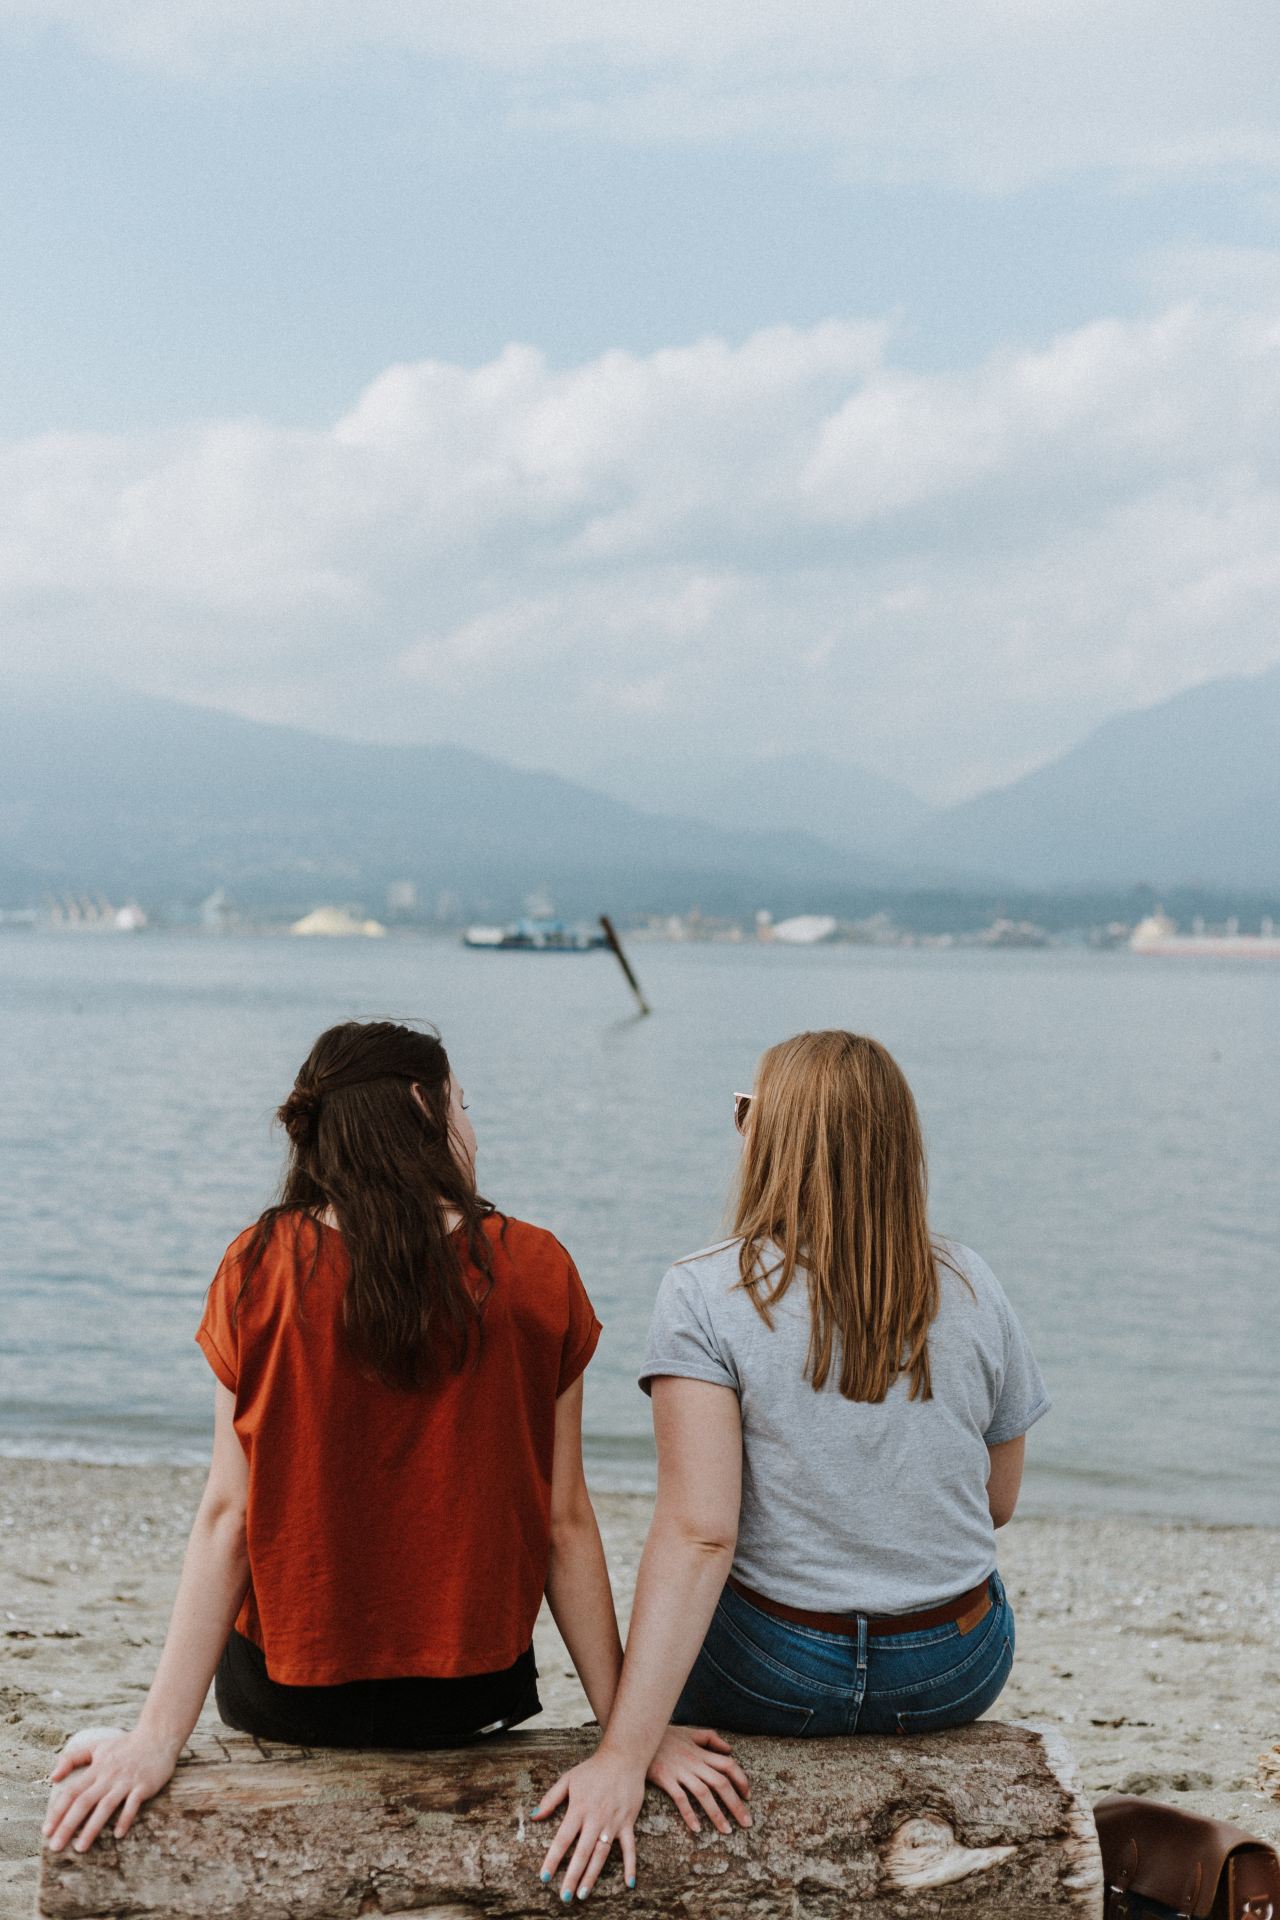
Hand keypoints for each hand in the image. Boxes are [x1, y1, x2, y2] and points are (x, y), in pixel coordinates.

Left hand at [43, 1725, 180, 1853]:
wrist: (158, 1735)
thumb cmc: (125, 1745)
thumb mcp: (97, 1746)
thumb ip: (72, 1758)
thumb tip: (52, 1777)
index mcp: (96, 1768)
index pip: (72, 1791)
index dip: (57, 1811)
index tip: (46, 1831)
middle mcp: (108, 1776)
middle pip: (84, 1802)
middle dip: (68, 1825)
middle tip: (55, 1847)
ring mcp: (126, 1781)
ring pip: (105, 1806)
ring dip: (92, 1827)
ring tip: (80, 1848)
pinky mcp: (144, 1785)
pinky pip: (133, 1804)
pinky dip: (125, 1818)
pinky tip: (118, 1834)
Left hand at [532, 1748, 643, 1900]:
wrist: (623, 1757)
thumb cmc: (593, 1769)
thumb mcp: (568, 1779)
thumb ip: (550, 1798)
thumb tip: (534, 1816)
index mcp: (579, 1808)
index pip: (563, 1839)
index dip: (553, 1859)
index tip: (544, 1878)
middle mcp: (595, 1818)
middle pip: (581, 1852)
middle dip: (572, 1876)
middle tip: (564, 1897)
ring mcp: (613, 1822)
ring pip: (602, 1854)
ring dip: (593, 1875)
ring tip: (583, 1894)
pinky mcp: (628, 1822)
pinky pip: (629, 1848)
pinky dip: (631, 1865)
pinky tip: (629, 1884)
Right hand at [646, 1725, 751, 1834]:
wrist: (638, 1737)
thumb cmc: (664, 1736)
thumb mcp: (689, 1732)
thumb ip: (710, 1738)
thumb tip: (730, 1750)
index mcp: (701, 1752)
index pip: (728, 1765)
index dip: (741, 1780)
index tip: (748, 1796)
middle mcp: (694, 1762)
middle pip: (721, 1783)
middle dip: (736, 1804)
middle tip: (747, 1823)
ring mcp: (680, 1771)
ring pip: (704, 1794)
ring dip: (717, 1813)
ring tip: (727, 1830)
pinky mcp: (665, 1779)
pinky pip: (680, 1798)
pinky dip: (689, 1813)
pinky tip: (697, 1828)